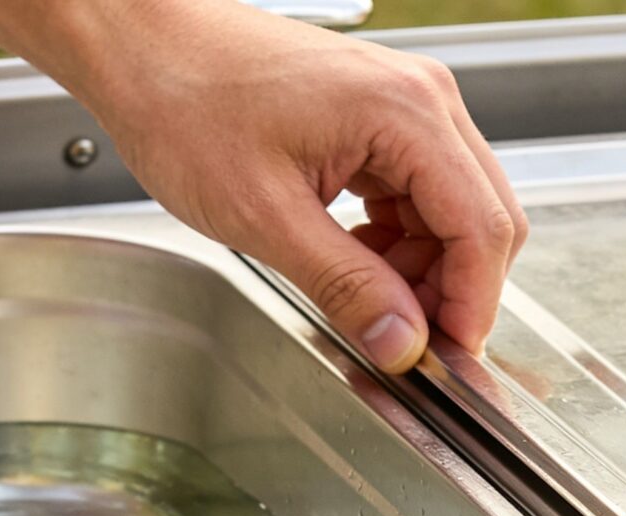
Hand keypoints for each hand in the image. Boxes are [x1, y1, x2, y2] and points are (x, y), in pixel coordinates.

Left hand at [0, 0, 525, 372]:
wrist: (143, 46)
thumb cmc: (185, 103)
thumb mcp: (266, 217)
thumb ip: (347, 286)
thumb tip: (401, 341)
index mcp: (406, 113)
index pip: (482, 228)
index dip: (471, 306)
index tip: (446, 358)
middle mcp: (420, 99)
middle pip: (482, 218)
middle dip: (451, 291)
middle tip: (407, 344)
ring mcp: (402, 104)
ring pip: (452, 211)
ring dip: (421, 269)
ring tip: (366, 303)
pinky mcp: (377, 117)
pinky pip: (417, 193)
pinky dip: (397, 241)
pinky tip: (354, 263)